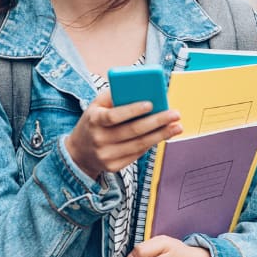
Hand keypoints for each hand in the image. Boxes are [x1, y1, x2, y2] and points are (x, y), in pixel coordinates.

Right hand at [64, 90, 181, 179]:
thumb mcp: (97, 105)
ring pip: (139, 145)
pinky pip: (137, 154)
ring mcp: (106, 155)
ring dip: (161, 135)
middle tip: (175, 114)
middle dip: (157, 122)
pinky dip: (152, 144)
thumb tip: (141, 89)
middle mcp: (99, 139)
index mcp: (94, 120)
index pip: (114, 116)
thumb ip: (115, 95)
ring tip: (177, 126)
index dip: (132, 110)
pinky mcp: (113, 167)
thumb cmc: (94, 122)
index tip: (151, 104)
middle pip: (132, 131)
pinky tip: (164, 136)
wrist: (78, 152)